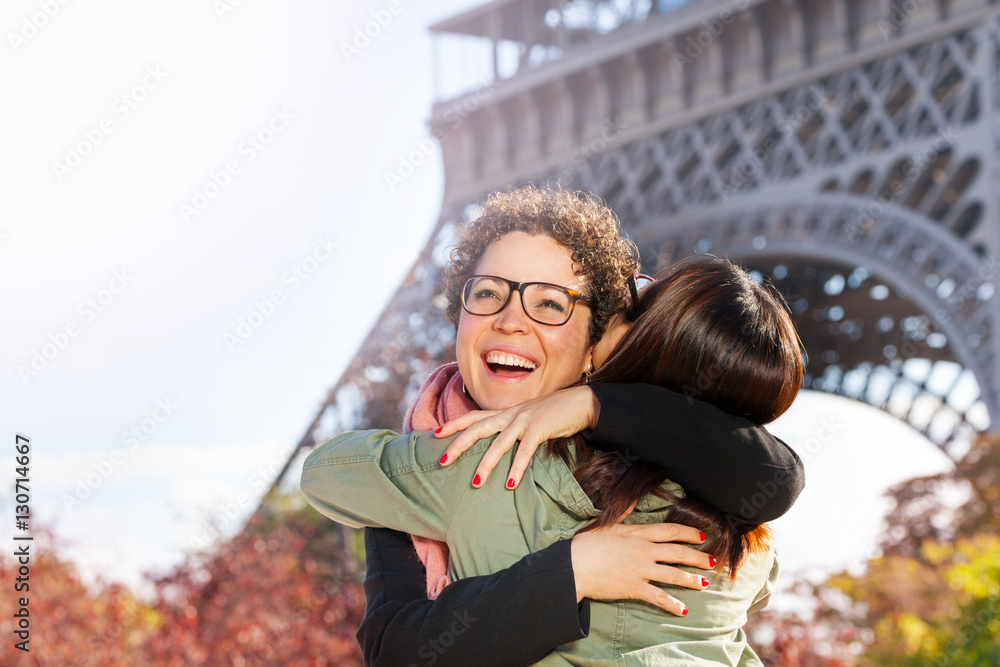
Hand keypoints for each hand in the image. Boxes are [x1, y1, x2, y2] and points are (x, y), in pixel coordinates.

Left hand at [436, 386, 600, 487]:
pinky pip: (525, 450)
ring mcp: (525, 420)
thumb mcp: (528, 419)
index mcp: (506, 413)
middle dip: (458, 444)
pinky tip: (512, 484)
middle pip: (478, 428)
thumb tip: (499, 446)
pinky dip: (518, 467)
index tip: (435, 434)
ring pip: (499, 443)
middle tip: (442, 461)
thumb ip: (513, 429)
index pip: (474, 416)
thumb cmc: (554, 414)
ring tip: (476, 483)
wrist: (581, 402)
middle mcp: (511, 414)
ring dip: (486, 464)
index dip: (454, 424)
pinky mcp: (540, 428)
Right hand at [570, 523, 713, 615]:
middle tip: (712, 561)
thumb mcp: (607, 524)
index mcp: (637, 533)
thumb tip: (632, 502)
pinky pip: (659, 596)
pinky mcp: (634, 588)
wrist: (573, 565)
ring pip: (673, 574)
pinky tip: (684, 609)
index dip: (688, 534)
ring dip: (691, 579)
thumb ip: (623, 514)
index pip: (670, 531)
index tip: (701, 537)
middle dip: (698, 557)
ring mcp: (640, 569)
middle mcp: (643, 550)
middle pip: (678, 552)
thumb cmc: (586, 544)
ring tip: (704, 583)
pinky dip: (672, 604)